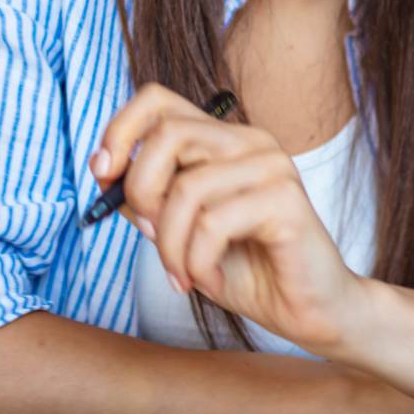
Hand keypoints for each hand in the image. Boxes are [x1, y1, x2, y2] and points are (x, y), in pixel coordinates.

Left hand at [92, 84, 369, 354]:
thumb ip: (148, 200)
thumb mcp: (181, 235)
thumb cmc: (249, 271)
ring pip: (186, 188)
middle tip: (147, 236)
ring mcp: (272, 166)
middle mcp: (250, 141)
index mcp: (224, 140)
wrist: (310, 312)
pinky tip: (211, 280)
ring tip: (182, 275)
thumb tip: (105, 171)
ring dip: (169, 244)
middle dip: (140, 191)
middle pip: (167, 135)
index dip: (120, 130)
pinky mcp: (286, 200)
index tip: (102, 174)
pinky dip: (198, 262)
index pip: (158, 101)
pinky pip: (213, 223)